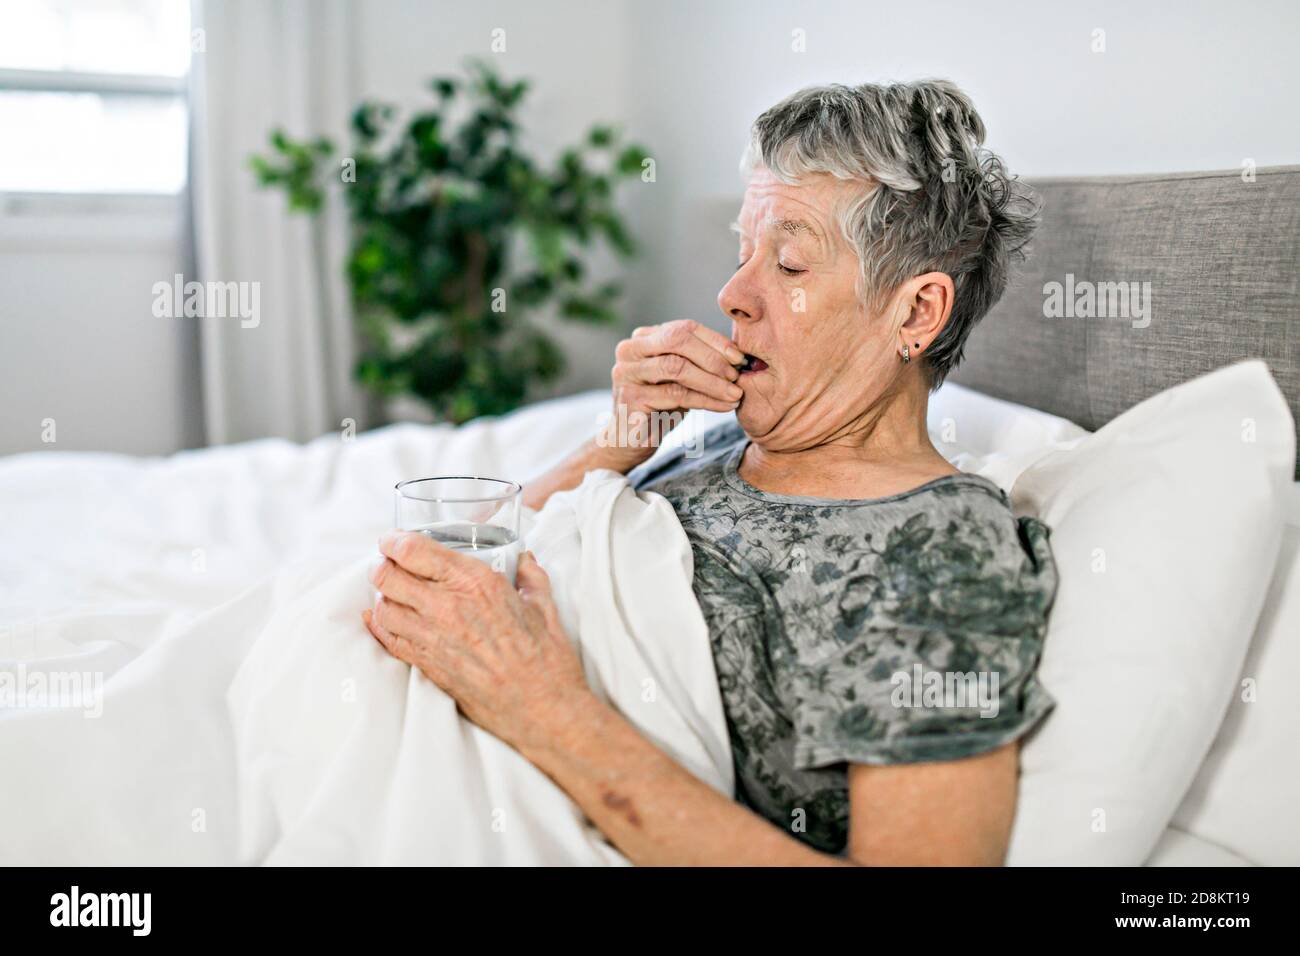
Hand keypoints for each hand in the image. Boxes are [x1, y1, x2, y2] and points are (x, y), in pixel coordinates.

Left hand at [362, 531, 590, 752]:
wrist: (541, 708)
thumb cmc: (546, 658)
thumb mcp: (543, 604)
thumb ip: (529, 575)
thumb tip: (523, 560)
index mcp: (476, 583)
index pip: (414, 551)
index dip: (395, 540)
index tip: (393, 539)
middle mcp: (447, 607)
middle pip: (389, 576)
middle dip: (384, 564)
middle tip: (389, 561)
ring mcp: (432, 639)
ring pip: (383, 607)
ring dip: (384, 594)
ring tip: (393, 590)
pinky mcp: (427, 666)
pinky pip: (388, 639)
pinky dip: (381, 625)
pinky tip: (383, 617)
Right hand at [598, 319, 745, 470]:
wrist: (630, 440)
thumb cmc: (660, 405)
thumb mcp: (680, 377)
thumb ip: (698, 360)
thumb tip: (738, 355)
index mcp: (643, 338)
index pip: (684, 328)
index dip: (715, 341)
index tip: (740, 358)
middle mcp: (630, 350)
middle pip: (677, 340)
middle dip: (712, 357)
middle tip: (736, 375)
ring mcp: (627, 373)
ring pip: (677, 367)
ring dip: (712, 381)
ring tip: (734, 394)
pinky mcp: (630, 398)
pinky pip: (675, 395)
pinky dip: (705, 400)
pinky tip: (724, 406)